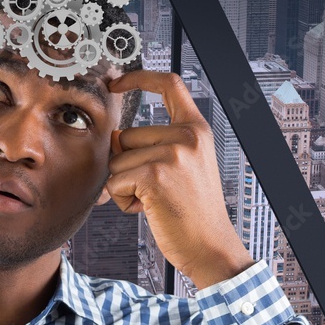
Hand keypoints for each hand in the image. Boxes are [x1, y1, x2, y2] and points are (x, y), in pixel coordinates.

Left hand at [105, 71, 254, 288]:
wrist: (210, 246)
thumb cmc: (191, 212)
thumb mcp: (182, 168)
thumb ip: (155, 146)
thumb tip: (114, 137)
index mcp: (197, 129)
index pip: (169, 84)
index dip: (139, 78)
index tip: (116, 82)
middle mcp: (188, 136)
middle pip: (126, 136)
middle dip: (127, 167)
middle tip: (154, 192)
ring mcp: (173, 154)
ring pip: (117, 161)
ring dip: (125, 187)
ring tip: (154, 202)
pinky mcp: (155, 175)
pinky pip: (115, 181)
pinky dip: (123, 200)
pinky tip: (147, 210)